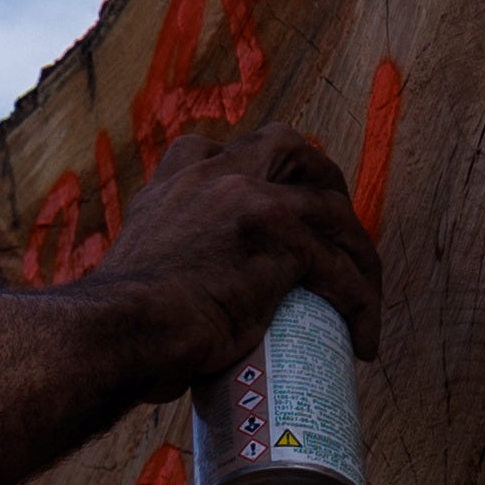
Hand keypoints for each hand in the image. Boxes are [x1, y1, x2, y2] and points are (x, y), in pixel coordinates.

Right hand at [78, 120, 384, 384]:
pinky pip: (340, 269)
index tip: (277, 202)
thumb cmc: (123, 320)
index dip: (263, 171)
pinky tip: (364, 338)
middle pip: (289, 147)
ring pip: (332, 208)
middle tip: (337, 229)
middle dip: (323, 179)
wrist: (120, 330)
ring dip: (358, 250)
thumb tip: (186, 298)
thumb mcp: (143, 260)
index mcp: (177, 176)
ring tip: (365, 293)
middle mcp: (215, 173)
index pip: (228, 150)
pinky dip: (361, 303)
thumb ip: (171, 254)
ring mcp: (251, 199)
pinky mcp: (280, 240)